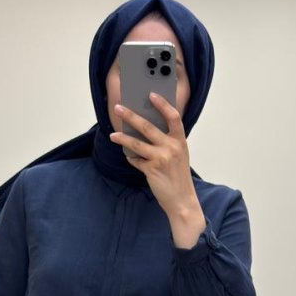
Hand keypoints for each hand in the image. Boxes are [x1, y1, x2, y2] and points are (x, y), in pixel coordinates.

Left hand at [110, 93, 198, 217]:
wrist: (182, 200)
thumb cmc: (178, 176)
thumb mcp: (178, 155)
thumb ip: (167, 142)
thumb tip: (145, 130)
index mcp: (180, 141)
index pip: (173, 117)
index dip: (162, 104)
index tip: (151, 95)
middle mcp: (172, 147)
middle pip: (147, 126)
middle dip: (130, 116)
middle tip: (118, 108)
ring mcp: (161, 158)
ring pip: (136, 143)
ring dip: (122, 138)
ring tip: (113, 135)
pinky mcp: (151, 170)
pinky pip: (136, 161)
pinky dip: (131, 159)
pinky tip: (129, 158)